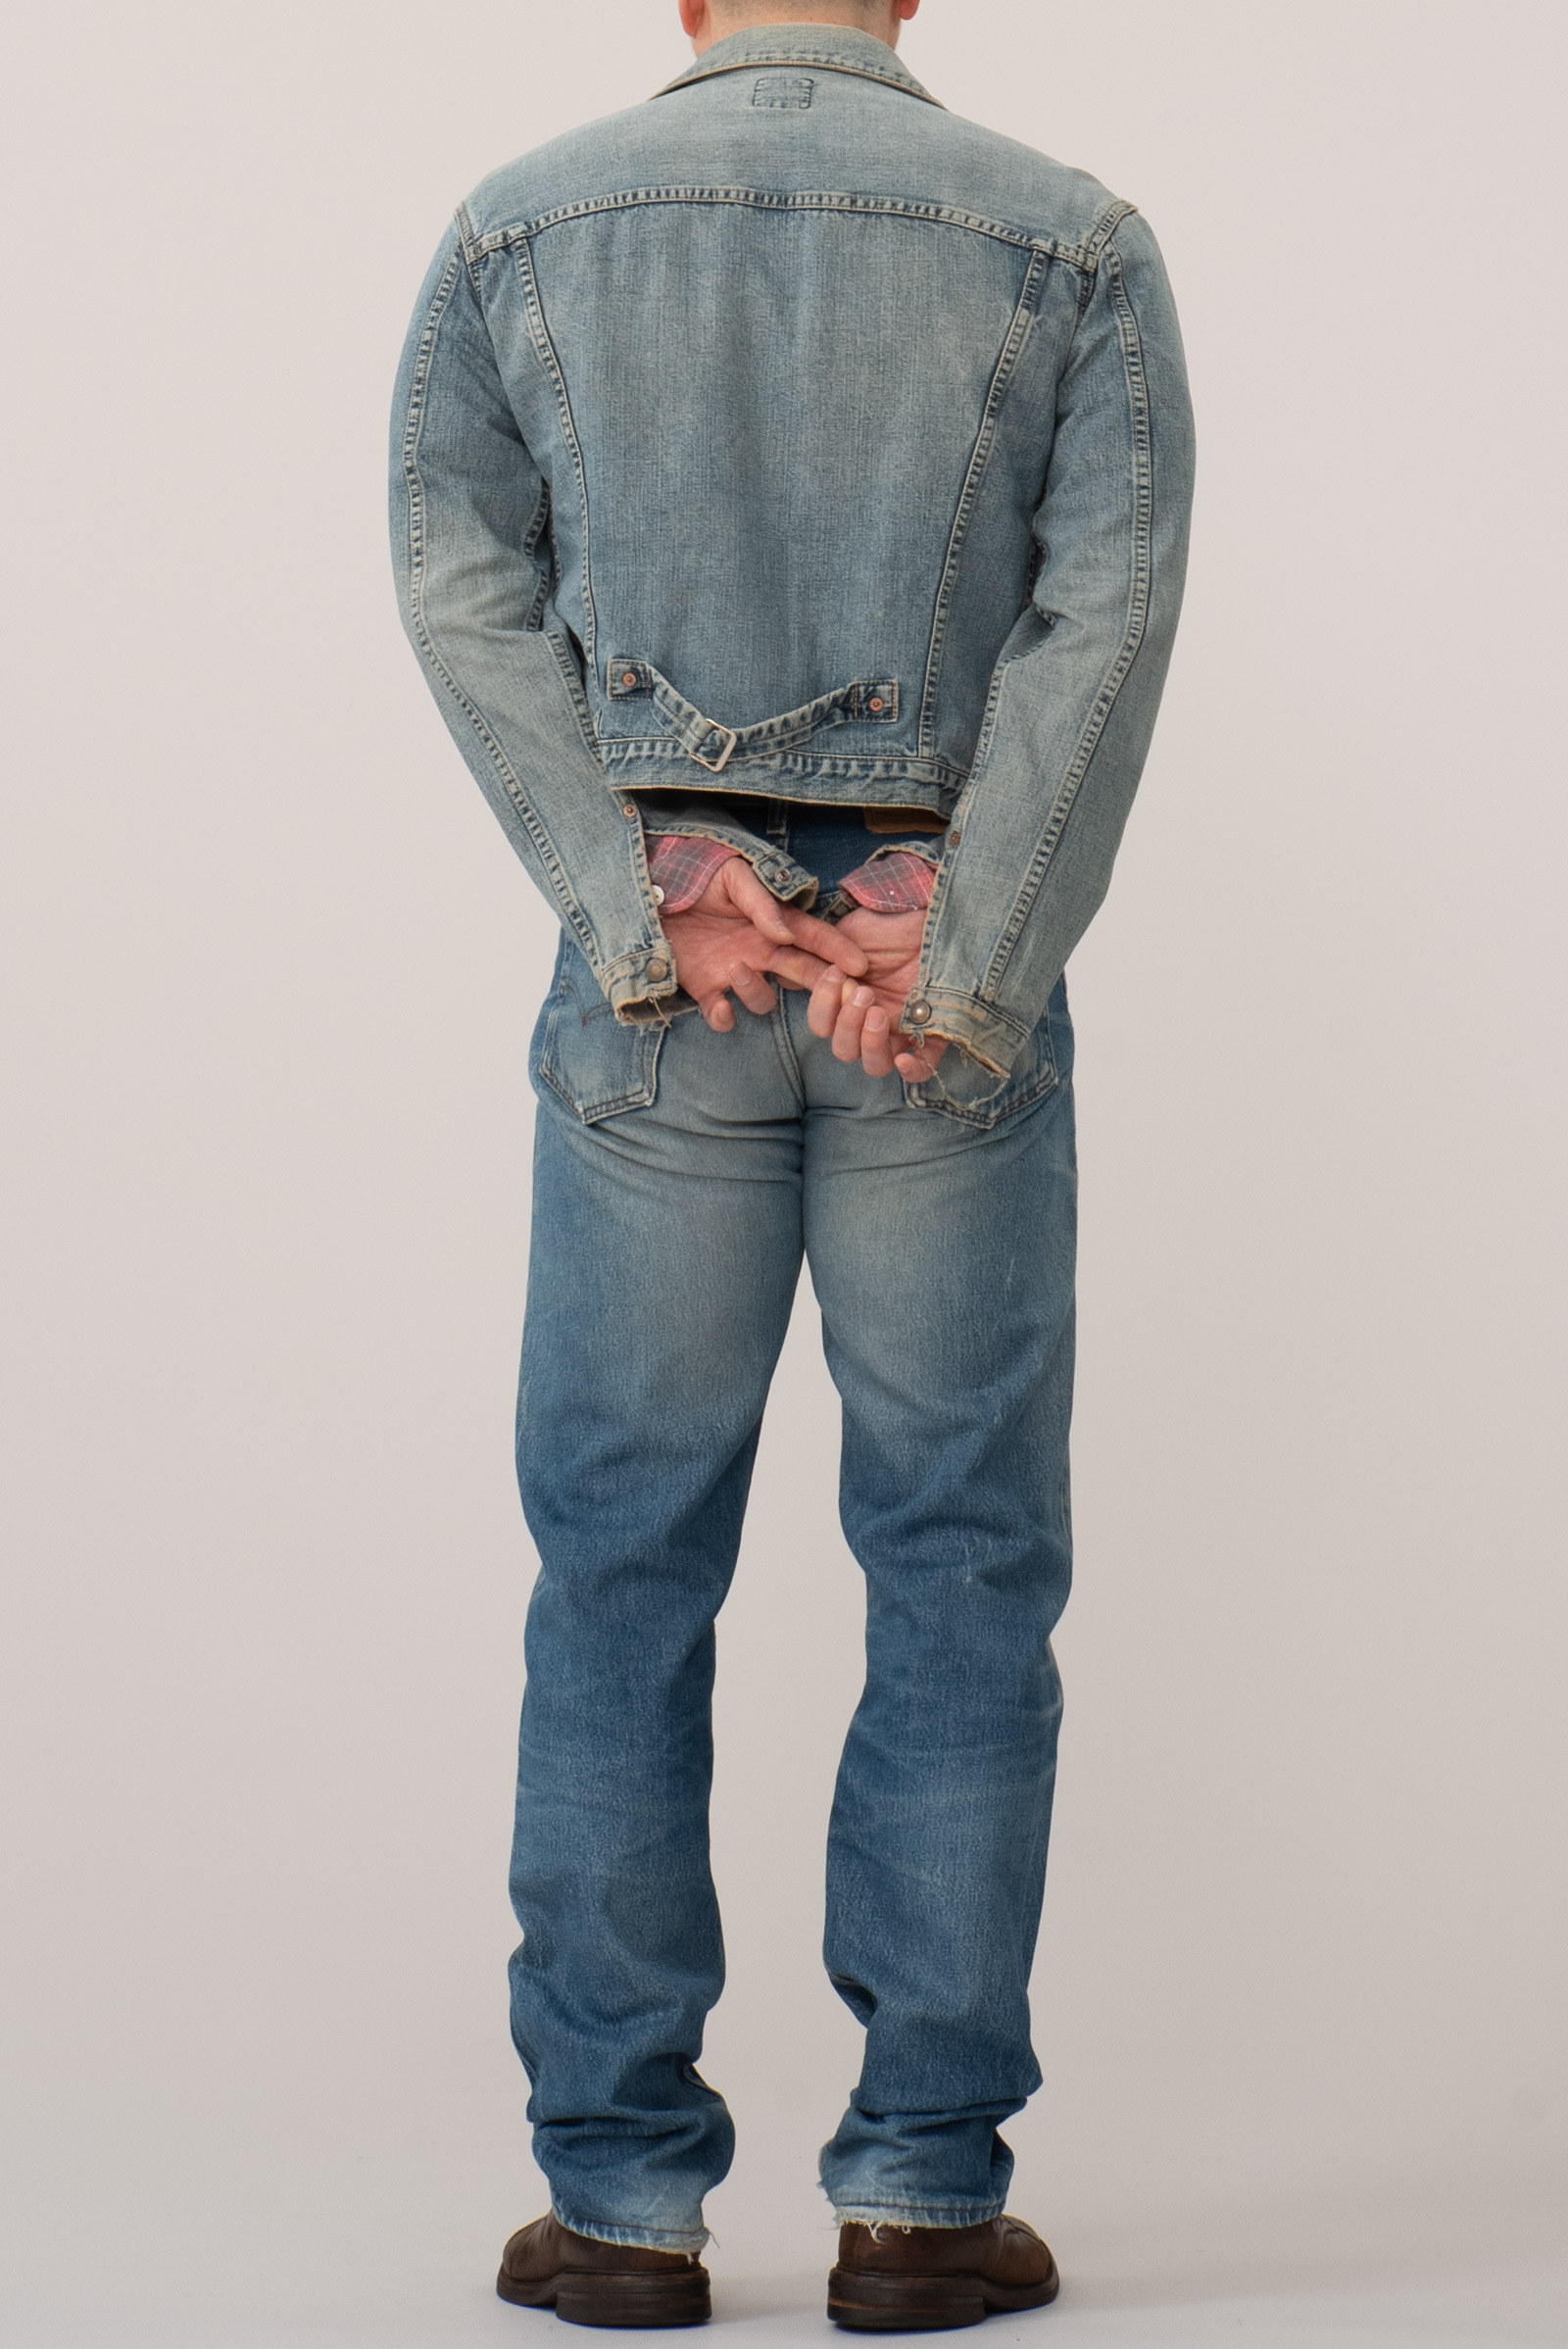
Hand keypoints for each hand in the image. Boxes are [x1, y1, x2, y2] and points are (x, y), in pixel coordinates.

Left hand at [662, 855, 867, 1032]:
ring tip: (735, 967)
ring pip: (763, 1000)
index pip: (813, 937)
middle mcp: (759, 952)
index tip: (859, 963)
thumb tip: (784, 934)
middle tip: (837, 994)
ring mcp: (734, 973)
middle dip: (822, 985)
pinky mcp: (705, 989)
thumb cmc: (697, 875)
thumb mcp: (733, 876)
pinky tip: (720, 1004)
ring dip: (755, 991)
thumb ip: (760, 902)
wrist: (652, 889)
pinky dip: (725, 1017)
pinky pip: (723, 1015)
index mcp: (772, 923)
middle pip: (801, 974)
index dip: (837, 950)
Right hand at [805, 905, 950, 1081]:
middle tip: (864, 992)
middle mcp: (870, 1020)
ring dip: (869, 1044)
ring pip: (875, 1065)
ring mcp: (902, 1030)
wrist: (935, 917)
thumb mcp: (850, 934)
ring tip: (878, 1014)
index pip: (822, 1025)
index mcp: (847, 1001)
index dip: (823, 1007)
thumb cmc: (893, 924)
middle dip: (847, 1023)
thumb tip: (790, 980)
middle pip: (844, 1050)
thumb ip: (823, 956)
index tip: (837, 975)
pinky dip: (911, 1071)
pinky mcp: (934, 1033)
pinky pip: (923, 1069)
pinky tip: (904, 1059)